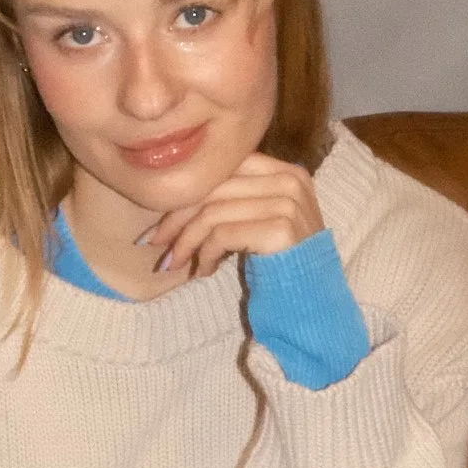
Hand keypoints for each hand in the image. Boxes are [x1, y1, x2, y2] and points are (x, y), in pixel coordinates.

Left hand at [137, 154, 322, 279]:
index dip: (187, 191)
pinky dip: (206, 254)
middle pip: (214, 187)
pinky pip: (222, 234)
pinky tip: (205, 271)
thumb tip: (172, 203)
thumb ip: (230, 200)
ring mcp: (288, 204)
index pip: (224, 168)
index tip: (161, 219)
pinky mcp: (281, 230)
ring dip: (186, 241)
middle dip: (177, 218)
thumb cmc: (277, 261)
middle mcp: (290, 180)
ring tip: (177, 263)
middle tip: (155, 243)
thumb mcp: (257, 219)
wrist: (312, 300)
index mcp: (285, 171)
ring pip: (212, 212)